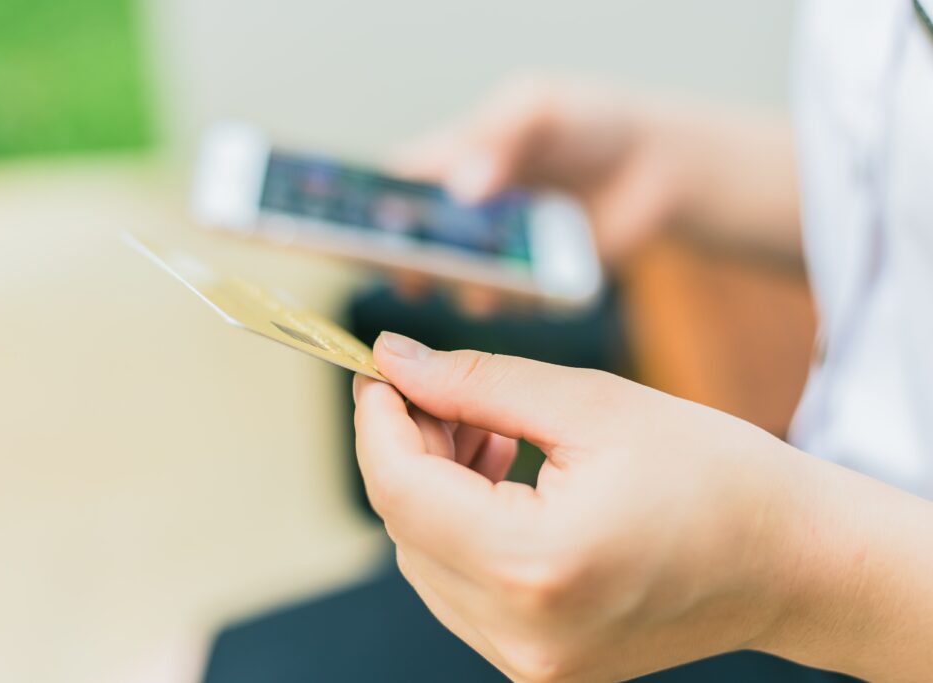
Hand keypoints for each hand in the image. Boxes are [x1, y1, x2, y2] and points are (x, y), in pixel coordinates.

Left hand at [353, 332, 814, 681]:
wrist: (790, 560)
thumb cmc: (714, 476)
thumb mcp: (589, 404)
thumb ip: (476, 381)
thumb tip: (394, 358)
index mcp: (537, 564)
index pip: (401, 490)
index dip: (376, 422)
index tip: (377, 373)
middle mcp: (522, 632)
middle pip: (406, 525)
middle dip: (407, 446)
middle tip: (438, 388)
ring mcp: (529, 660)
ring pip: (426, 557)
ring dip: (434, 485)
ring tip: (485, 427)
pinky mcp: (540, 662)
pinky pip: (463, 586)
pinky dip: (462, 525)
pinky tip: (500, 474)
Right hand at [388, 75, 685, 314]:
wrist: (651, 165)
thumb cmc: (584, 119)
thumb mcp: (537, 108)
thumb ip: (498, 136)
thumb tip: (463, 188)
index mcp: (443, 163)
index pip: (386, 192)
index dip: (362, 214)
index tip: (352, 232)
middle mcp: (456, 217)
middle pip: (407, 248)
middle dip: (404, 263)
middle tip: (413, 269)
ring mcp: (488, 256)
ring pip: (453, 286)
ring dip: (460, 289)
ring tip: (482, 283)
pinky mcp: (524, 289)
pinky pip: (504, 307)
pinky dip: (510, 303)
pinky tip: (531, 288)